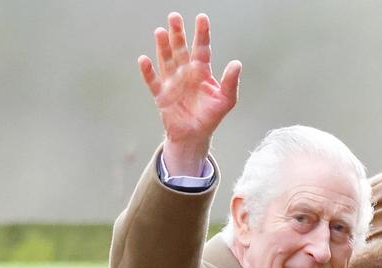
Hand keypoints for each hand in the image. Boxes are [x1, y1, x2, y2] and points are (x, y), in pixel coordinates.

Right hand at [138, 13, 240, 174]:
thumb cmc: (210, 116)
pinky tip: (144, 60)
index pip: (202, 49)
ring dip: (163, 47)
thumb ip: (230, 82)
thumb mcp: (226, 100)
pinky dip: (148, 71)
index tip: (202, 18)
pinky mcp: (161, 95)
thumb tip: (236, 63)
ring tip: (160, 31)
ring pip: (166, 60)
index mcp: (201, 71)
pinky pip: (153, 81)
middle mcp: (185, 72)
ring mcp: (172, 82)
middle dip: (178, 34)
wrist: (194, 136)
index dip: (202, 34)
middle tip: (174, 16)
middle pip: (181, 49)